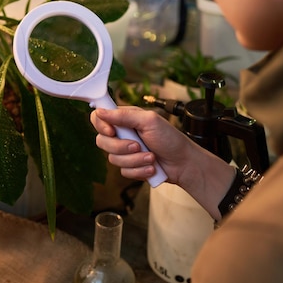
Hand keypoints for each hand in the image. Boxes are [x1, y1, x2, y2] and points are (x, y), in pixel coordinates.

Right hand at [91, 106, 236, 219]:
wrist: (184, 163)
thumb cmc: (171, 139)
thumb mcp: (149, 121)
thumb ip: (124, 116)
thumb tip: (101, 111)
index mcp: (125, 119)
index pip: (99, 118)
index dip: (101, 125)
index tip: (111, 131)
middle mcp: (122, 134)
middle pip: (102, 141)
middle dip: (121, 147)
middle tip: (138, 145)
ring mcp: (125, 152)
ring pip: (113, 159)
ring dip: (135, 160)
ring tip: (151, 157)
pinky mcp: (130, 167)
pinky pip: (123, 171)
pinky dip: (139, 170)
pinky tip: (151, 167)